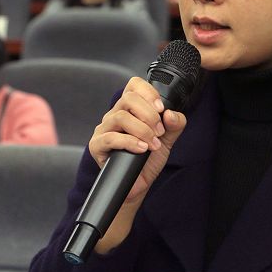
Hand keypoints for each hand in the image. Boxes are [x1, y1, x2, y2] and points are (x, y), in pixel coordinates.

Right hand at [87, 77, 187, 252]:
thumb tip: (171, 113)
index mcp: (130, 109)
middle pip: (128, 99)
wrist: (137, 186)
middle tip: (160, 132)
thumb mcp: (167, 140)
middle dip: (149, 114)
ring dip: (142, 129)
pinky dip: (130, 142)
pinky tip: (142, 149)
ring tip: (153, 144)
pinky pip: (111, 137)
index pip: (133, 85)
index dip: (148, 92)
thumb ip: (174, 125)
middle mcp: (115, 115)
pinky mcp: (97, 146)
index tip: (161, 109)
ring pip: (120, 116)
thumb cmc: (148, 160)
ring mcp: (104, 129)